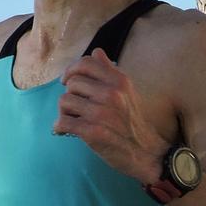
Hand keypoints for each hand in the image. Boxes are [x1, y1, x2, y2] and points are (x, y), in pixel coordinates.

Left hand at [53, 49, 167, 182]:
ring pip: (65, 101)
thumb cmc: (133, 122)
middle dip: (70, 94)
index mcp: (119, 81)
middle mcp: (111, 94)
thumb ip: (110, 72)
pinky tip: (64, 130)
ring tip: (73, 118)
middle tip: (76, 107)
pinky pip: (63, 122)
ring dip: (64, 111)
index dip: (71, 70)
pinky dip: (60, 127)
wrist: (146, 152)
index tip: (67, 80)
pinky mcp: (92, 132)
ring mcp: (101, 114)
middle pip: (72, 83)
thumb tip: (96, 52)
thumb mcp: (128, 92)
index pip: (86, 63)